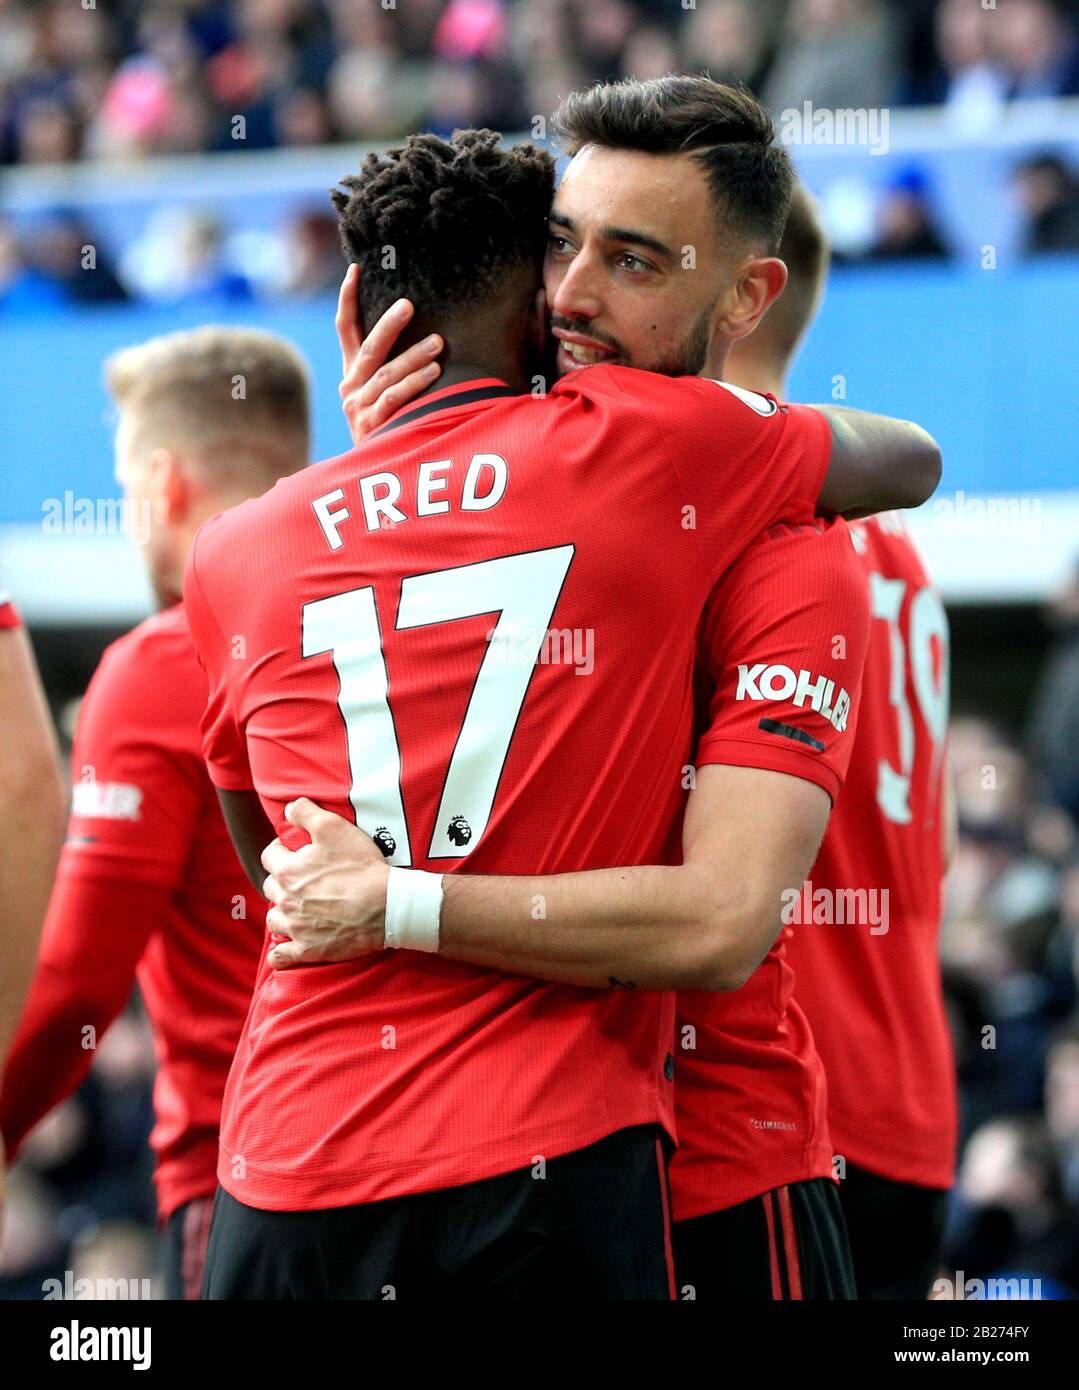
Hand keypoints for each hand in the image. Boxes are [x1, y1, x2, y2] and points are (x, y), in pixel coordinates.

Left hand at [261, 798, 389, 968]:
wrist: (386, 906)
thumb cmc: (361, 866)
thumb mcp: (334, 827)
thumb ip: (306, 812)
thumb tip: (288, 808)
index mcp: (288, 871)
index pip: (269, 856)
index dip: (281, 850)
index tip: (294, 850)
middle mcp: (286, 900)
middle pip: (270, 888)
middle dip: (282, 881)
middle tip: (302, 878)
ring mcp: (296, 928)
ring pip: (274, 920)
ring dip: (281, 913)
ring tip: (297, 909)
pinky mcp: (308, 950)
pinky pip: (281, 957)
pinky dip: (280, 953)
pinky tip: (286, 946)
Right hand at [336, 265, 442, 444]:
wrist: (370, 473)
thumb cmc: (389, 427)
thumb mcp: (384, 395)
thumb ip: (395, 367)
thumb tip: (433, 332)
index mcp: (352, 372)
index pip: (345, 328)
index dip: (348, 298)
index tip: (355, 268)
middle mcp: (351, 386)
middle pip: (370, 347)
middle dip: (389, 324)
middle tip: (409, 304)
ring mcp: (358, 406)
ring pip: (386, 373)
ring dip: (414, 356)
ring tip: (438, 342)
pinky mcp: (370, 426)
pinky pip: (394, 399)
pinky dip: (414, 384)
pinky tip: (433, 372)